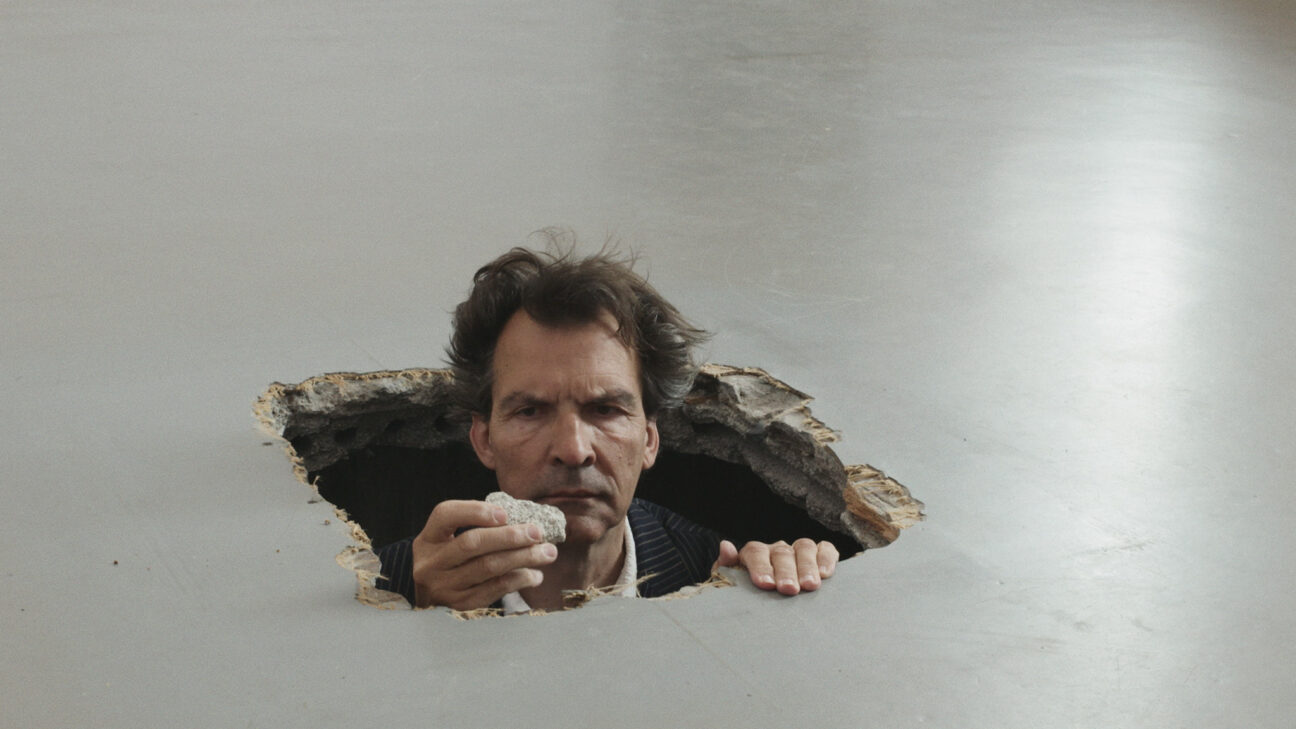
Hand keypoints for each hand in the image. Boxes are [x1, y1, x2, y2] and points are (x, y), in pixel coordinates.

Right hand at [410, 499, 558, 609]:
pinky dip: (518, 580)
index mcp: (430, 537)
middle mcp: (433, 562)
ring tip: (547, 552)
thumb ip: (476, 525)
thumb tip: (523, 519)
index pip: (446, 515)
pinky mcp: (460, 604)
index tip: (505, 513)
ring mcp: (445, 586)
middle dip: (510, 536)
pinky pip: (493, 590)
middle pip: (472, 544)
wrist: (425, 592)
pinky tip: (535, 575)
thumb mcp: (449, 537)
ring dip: (522, 558)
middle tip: (537, 532)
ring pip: (487, 568)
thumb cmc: (449, 556)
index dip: (476, 511)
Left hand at [716, 538, 838, 595]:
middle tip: (789, 589)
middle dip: (786, 571)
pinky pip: (825, 549)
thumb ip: (726, 566)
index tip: (766, 584)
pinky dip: (826, 558)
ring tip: (811, 586)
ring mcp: (798, 551)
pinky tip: (826, 573)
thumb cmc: (749, 596)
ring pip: (804, 548)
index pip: (756, 552)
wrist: (767, 604)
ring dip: (807, 566)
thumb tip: (726, 546)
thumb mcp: (731, 583)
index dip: (761, 566)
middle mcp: (777, 549)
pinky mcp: (818, 555)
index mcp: (754, 554)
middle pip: (782, 552)